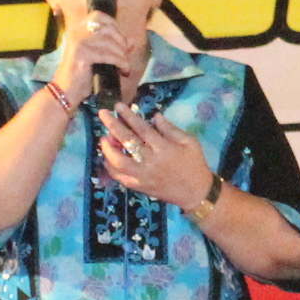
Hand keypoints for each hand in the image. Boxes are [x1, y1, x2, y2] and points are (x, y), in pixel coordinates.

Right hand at [63, 6, 139, 92]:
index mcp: (77, 29)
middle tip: (125, 56)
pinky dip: (120, 62)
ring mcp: (77, 43)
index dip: (113, 25)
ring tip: (125, 66)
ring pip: (110, 42)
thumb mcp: (98, 58)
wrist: (66, 92)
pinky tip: (123, 70)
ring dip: (122, 55)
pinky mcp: (81, 55)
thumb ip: (114, 47)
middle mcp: (76, 32)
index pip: (98, 15)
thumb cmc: (81, 75)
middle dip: (121, 42)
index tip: (121, 40)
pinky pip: (108, 55)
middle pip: (107, 28)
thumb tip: (132, 41)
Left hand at [97, 102, 215, 206]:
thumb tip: (154, 116)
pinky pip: (120, 177)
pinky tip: (108, 158)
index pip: (142, 129)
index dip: (129, 116)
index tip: (118, 106)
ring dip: (108, 149)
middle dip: (112, 126)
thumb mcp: (189, 141)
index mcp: (164, 148)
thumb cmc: (194, 163)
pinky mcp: (140, 186)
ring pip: (119, 162)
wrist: (196, 192)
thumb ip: (170, 128)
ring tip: (104, 138)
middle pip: (127, 142)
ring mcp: (143, 176)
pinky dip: (111, 167)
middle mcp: (151, 162)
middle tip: (103, 114)